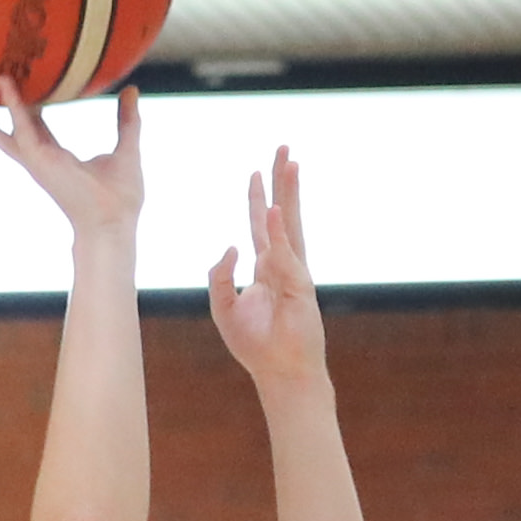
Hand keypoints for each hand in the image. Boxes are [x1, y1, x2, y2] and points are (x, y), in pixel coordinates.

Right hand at [0, 77, 141, 245]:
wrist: (116, 223)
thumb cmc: (121, 197)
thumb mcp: (125, 148)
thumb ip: (126, 120)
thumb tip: (131, 90)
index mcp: (53, 154)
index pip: (30, 123)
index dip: (18, 102)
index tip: (7, 79)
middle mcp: (38, 156)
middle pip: (2, 127)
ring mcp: (35, 160)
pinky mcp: (39, 160)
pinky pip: (22, 127)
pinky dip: (15, 105)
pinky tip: (4, 82)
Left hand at [205, 145, 326, 394]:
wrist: (280, 372)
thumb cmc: (256, 346)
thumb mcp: (224, 307)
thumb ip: (220, 276)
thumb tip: (230, 246)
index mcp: (266, 268)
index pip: (260, 225)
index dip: (258, 198)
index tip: (256, 171)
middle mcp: (283, 264)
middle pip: (281, 213)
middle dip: (281, 181)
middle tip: (283, 148)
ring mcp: (295, 272)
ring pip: (290, 223)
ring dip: (289, 192)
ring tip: (291, 162)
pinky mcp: (300, 285)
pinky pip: (286, 252)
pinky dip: (277, 231)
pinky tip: (272, 209)